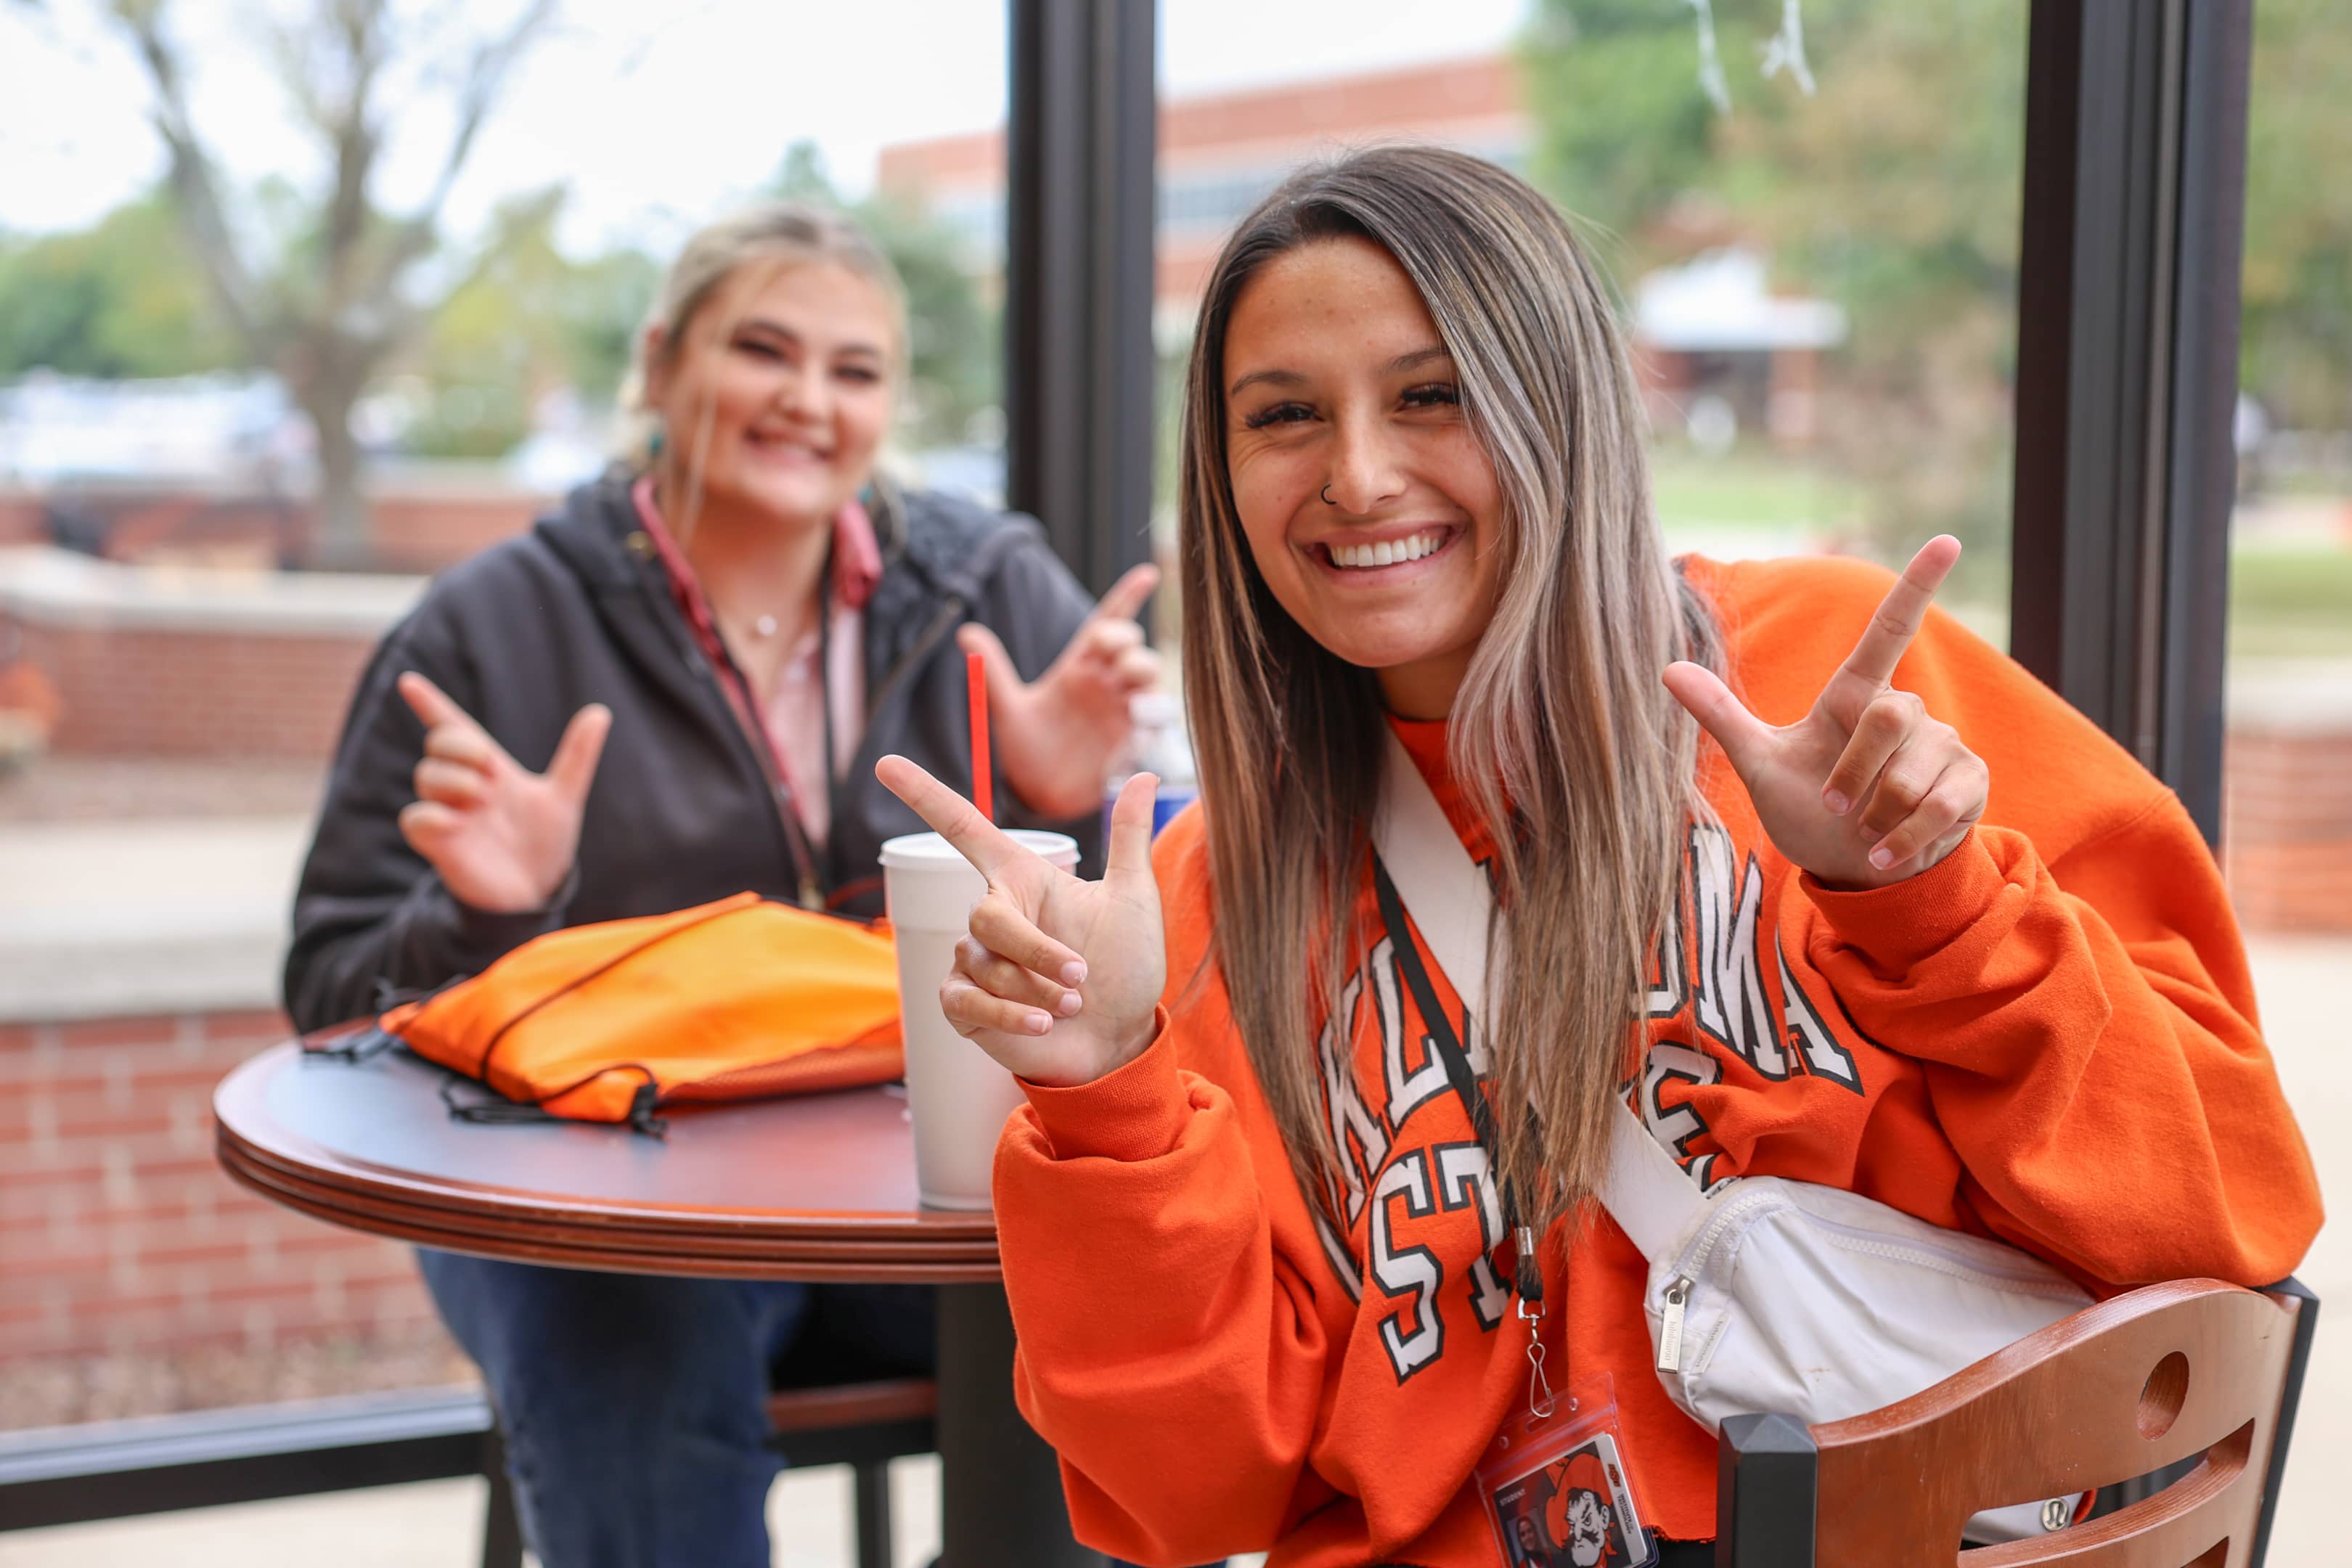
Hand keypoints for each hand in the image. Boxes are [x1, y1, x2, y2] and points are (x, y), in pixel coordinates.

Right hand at [396, 672, 610, 913]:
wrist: (538, 889)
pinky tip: (457, 822)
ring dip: (454, 780)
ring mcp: (449, 813)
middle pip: (440, 744)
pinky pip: (416, 819)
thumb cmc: (543, 842)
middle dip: (461, 746)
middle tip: (490, 769)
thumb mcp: (563, 795)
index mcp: (489, 769)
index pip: (453, 727)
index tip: (409, 681)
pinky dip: (432, 815)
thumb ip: (577, 755)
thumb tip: (600, 712)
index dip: (431, 703)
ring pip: (426, 776)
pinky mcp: (438, 843)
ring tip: (482, 798)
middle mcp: (464, 786)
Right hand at [875, 755, 1165, 1086]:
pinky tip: (1042, 1024)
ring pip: (984, 965)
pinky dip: (1008, 1014)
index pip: (963, 828)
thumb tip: (1146, 775)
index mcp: (1022, 879)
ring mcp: (973, 961)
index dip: (924, 795)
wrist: (1121, 1038)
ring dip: (1035, 989)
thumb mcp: (1133, 899)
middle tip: (1081, 977)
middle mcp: (991, 914)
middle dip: (1037, 952)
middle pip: (986, 917)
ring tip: (1072, 1005)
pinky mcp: (964, 1006)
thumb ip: (1127, 837)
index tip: (885, 763)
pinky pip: (968, 1001)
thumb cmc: (1125, 966)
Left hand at [960, 563, 1161, 818]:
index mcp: (1080, 667)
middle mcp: (1106, 685)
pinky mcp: (1131, 744)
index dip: (1128, 598)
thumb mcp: (1008, 706)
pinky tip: (1138, 718)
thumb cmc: (1028, 745)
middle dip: (1126, 642)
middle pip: (1131, 649)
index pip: (1109, 623)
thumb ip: (994, 670)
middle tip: (1111, 649)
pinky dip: (1149, 719)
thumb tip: (965, 632)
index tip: (1146, 575)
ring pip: (1149, 681)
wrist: (1035, 793)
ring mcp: (1122, 713)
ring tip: (1129, 679)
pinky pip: (1152, 725)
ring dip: (1144, 674)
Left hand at [1660, 537, 1986, 889]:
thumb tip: (1666, 668)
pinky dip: (1906, 835)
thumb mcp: (1760, 765)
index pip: (1890, 630)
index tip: (1947, 541)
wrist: (1851, 868)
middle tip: (1834, 803)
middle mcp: (1905, 711)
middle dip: (1853, 771)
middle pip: (1888, 715)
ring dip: (1876, 811)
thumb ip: (1721, 717)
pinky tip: (1886, 850)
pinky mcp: (1970, 781)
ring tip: (1863, 828)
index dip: (1918, 585)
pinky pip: (1942, 802)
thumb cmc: (1808, 809)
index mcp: (1855, 696)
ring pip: (1912, 768)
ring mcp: (1943, 743)